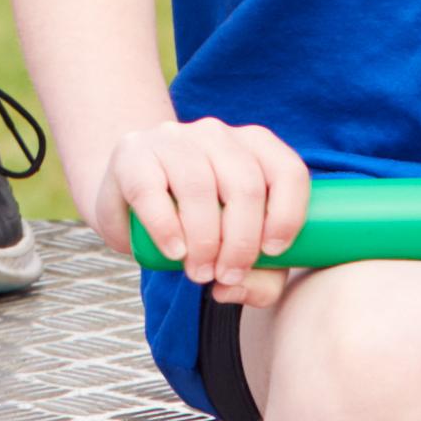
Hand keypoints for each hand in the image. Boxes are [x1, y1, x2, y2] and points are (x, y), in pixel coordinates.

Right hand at [96, 115, 307, 301]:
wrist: (132, 195)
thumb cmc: (198, 222)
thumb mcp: (236, 249)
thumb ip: (257, 279)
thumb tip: (231, 287)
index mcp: (255, 145)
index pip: (287, 171)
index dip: (288, 214)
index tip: (274, 253)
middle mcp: (218, 133)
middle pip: (245, 184)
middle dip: (241, 242)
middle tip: (227, 276)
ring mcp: (174, 138)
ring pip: (201, 186)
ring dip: (205, 241)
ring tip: (199, 273)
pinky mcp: (134, 154)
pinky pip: (152, 189)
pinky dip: (166, 227)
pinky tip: (174, 251)